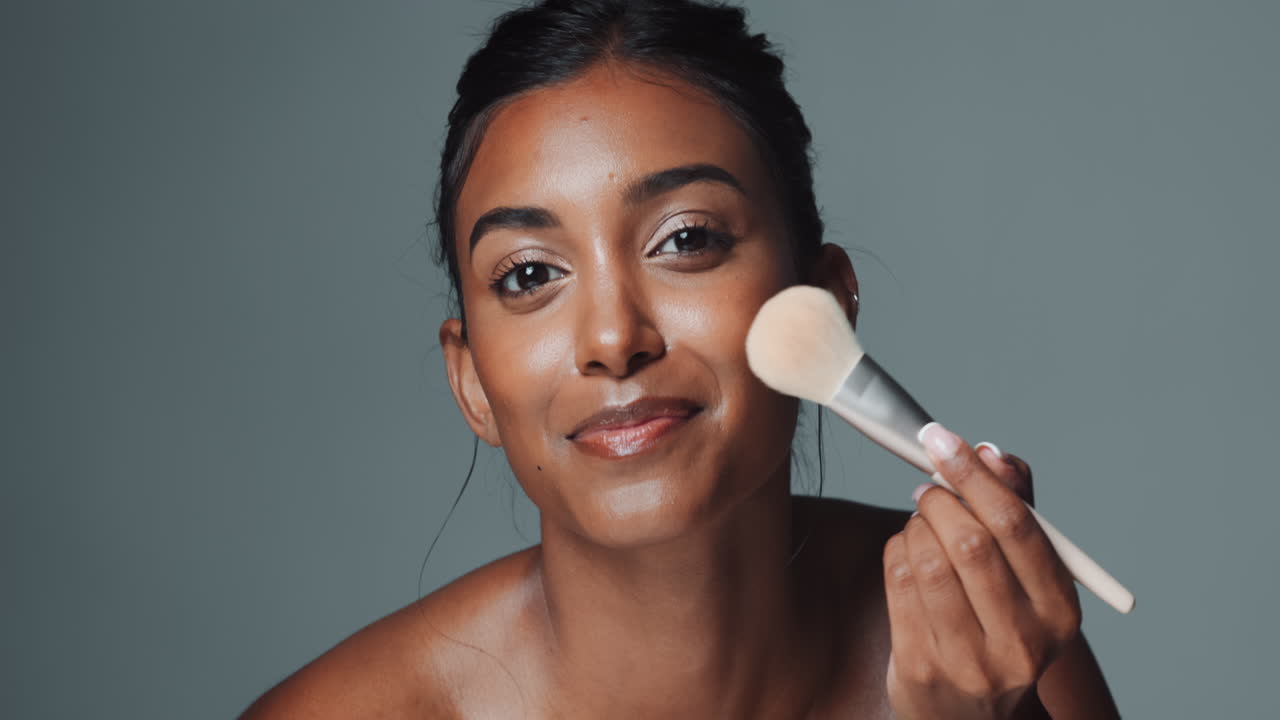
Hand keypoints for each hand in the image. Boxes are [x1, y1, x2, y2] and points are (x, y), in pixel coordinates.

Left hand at [882, 422, 1080, 719]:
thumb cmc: (1001, 626)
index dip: (974, 474)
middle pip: (969, 542)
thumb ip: (1015, 510)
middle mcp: (1021, 641)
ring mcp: (970, 661)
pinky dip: (897, 552)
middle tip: (929, 487)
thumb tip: (993, 452)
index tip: (943, 440)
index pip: (1016, 526)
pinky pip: (899, 585)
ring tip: (921, 521)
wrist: (974, 716)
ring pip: (928, 561)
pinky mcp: (921, 669)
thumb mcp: (1026, 577)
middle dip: (939, 499)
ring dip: (915, 526)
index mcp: (1058, 611)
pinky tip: (907, 550)